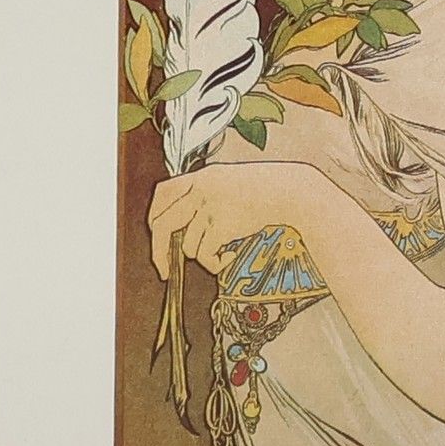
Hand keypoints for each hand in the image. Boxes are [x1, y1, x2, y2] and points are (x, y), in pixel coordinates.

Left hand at [146, 160, 334, 278]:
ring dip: (203, 257)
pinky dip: (215, 263)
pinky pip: (206, 255)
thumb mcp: (230, 183)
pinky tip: (230, 257)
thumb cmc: (266, 189)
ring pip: (188, 245)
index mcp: (202, 176)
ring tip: (222, 253)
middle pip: (163, 223)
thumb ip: (207, 195)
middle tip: (163, 269)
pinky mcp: (221, 224)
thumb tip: (187, 228)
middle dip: (158, 251)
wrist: (290, 191)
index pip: (163, 193)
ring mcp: (210, 206)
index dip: (154, 215)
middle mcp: (201, 189)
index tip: (155, 233)